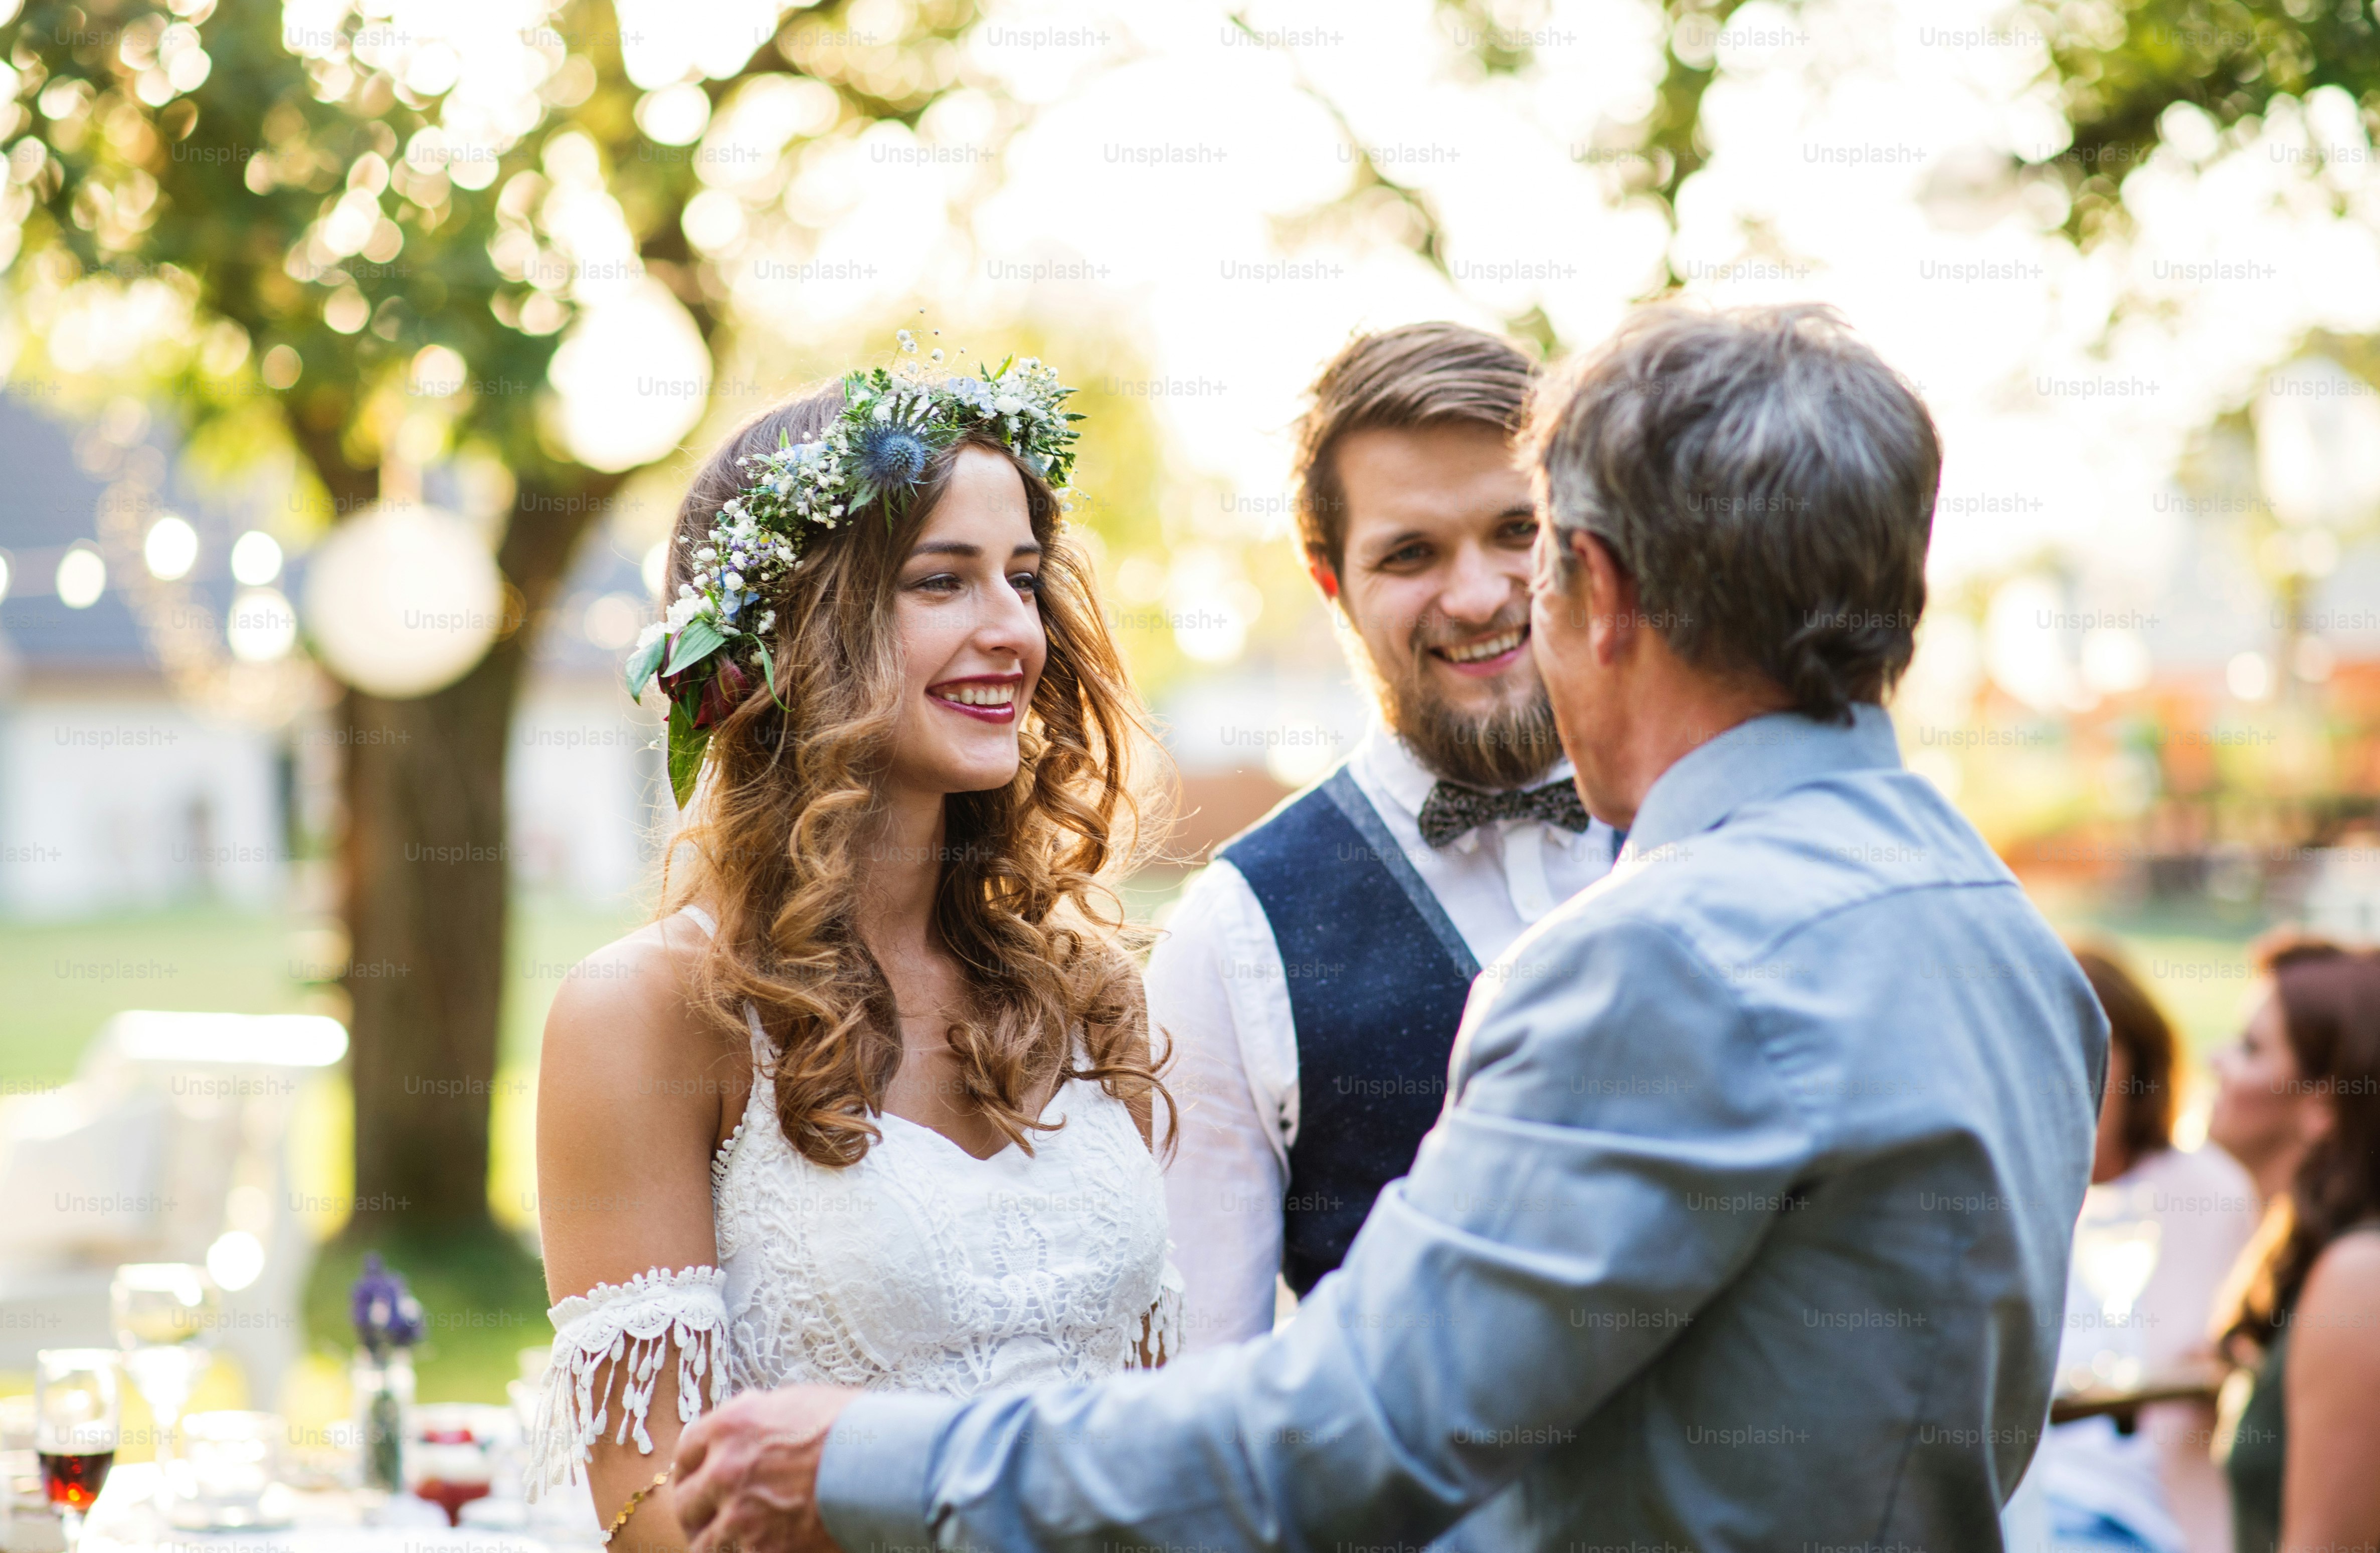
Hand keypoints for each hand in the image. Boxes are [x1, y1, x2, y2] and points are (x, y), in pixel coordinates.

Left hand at [672, 1385, 860, 1552]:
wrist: (887, 1466)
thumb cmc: (855, 1427)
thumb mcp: (800, 1402)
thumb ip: (760, 1415)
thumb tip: (746, 1420)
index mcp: (732, 1426)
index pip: (687, 1448)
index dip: (691, 1464)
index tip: (695, 1474)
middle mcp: (726, 1471)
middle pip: (685, 1501)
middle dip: (695, 1509)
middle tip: (705, 1515)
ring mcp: (741, 1517)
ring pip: (703, 1543)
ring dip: (713, 1541)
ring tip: (726, 1542)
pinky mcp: (764, 1552)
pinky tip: (761, 1548)